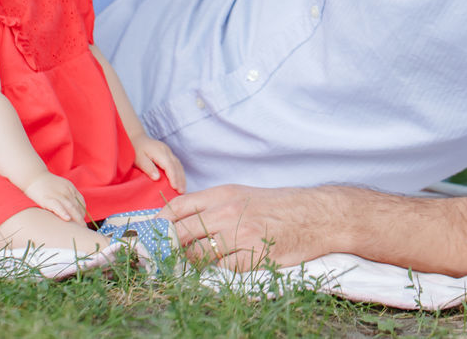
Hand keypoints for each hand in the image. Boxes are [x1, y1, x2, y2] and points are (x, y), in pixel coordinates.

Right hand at [23, 172, 86, 222]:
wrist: (33, 176)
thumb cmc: (46, 184)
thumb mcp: (60, 187)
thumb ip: (67, 196)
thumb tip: (70, 211)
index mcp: (70, 187)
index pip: (81, 202)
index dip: (83, 212)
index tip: (83, 221)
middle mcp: (66, 190)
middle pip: (77, 206)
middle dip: (81, 218)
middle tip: (84, 228)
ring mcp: (58, 194)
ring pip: (70, 207)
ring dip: (76, 219)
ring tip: (79, 228)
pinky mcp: (48, 198)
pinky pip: (58, 206)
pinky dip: (63, 212)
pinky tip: (67, 219)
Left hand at [130, 133, 185, 192]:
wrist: (137, 138)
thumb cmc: (135, 149)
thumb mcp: (139, 159)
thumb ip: (148, 167)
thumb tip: (157, 178)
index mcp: (160, 152)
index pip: (170, 166)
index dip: (173, 177)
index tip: (175, 188)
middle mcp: (167, 151)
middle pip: (177, 166)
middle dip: (180, 180)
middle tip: (182, 192)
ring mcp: (169, 152)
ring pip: (179, 165)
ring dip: (182, 177)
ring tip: (183, 189)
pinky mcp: (169, 154)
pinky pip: (177, 164)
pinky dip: (180, 173)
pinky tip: (180, 181)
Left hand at [164, 185, 334, 271]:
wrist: (316, 215)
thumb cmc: (278, 206)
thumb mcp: (242, 195)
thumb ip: (213, 206)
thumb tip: (180, 222)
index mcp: (223, 194)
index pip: (177, 207)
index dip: (159, 224)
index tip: (150, 236)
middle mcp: (228, 212)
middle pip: (180, 232)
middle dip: (167, 248)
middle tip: (161, 259)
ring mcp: (241, 235)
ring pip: (198, 254)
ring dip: (192, 263)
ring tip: (192, 266)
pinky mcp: (254, 256)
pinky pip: (224, 269)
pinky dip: (220, 271)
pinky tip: (225, 267)